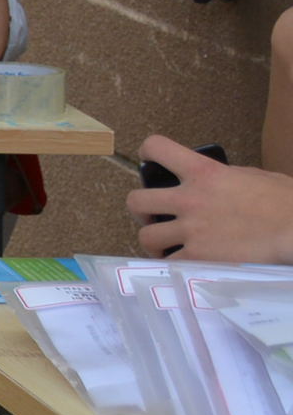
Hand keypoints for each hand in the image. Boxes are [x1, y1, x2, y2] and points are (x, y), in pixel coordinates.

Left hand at [126, 136, 292, 261]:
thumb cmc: (286, 204)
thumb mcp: (254, 177)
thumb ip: (226, 177)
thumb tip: (217, 182)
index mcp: (204, 172)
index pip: (157, 148)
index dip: (148, 153)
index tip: (151, 163)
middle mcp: (189, 199)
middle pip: (136, 200)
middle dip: (141, 210)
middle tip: (153, 217)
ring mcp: (191, 230)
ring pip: (146, 237)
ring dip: (153, 242)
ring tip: (164, 247)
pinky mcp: (198, 258)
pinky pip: (170, 264)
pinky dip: (173, 266)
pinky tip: (183, 266)